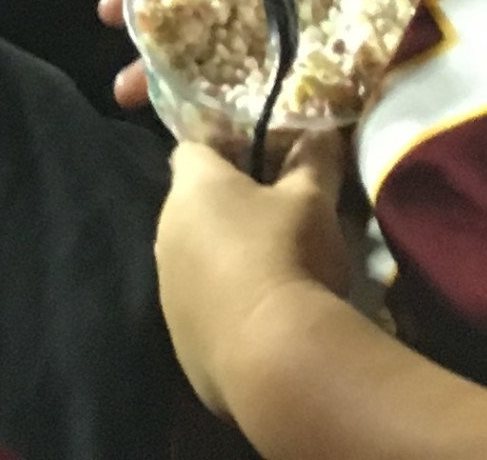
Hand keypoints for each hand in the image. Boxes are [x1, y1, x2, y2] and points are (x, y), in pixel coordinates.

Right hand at [93, 0, 480, 111]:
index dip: (150, 4)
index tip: (108, 15)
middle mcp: (270, 22)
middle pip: (202, 45)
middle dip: (157, 65)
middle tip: (121, 90)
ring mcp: (299, 58)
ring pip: (233, 83)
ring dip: (190, 101)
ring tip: (157, 121)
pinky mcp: (337, 87)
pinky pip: (291, 111)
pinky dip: (258, 127)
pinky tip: (226, 143)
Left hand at [157, 130, 362, 420]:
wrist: (273, 357)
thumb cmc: (289, 255)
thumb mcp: (314, 198)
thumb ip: (314, 157)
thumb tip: (321, 130)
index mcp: (192, 186)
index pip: (194, 147)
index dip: (228, 147)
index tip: (262, 158)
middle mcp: (165, 231)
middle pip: (192, 204)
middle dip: (229, 206)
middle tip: (277, 215)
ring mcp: (166, 288)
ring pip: (193, 257)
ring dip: (223, 257)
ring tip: (273, 270)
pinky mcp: (178, 337)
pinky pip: (199, 306)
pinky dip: (223, 304)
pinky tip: (261, 317)